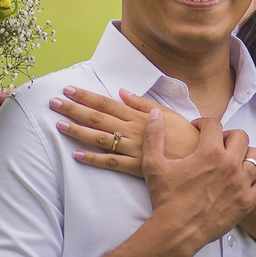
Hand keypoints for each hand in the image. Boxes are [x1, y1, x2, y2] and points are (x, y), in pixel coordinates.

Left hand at [50, 86, 198, 176]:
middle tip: (53, 102)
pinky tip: (77, 155)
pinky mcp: (136, 167)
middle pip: (98, 118)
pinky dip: (93, 159)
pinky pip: (111, 162)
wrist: (202, 160)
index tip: (68, 89)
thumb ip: (143, 103)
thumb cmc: (186, 136)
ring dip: (78, 131)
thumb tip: (121, 92)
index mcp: (139, 116)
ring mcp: (133, 149)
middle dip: (74, 109)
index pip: (107, 103)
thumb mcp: (167, 113)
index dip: (86, 96)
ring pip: (100, 138)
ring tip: (59, 125)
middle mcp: (133, 130)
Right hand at [140, 110, 255, 248]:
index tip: (199, 129)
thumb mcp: (154, 164)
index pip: (214, 125)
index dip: (204, 123)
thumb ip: (154, 136)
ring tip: (236, 156)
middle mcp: (230, 165)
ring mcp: (242, 183)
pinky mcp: (248, 201)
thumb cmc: (166, 199)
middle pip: (240, 136)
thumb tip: (155, 114)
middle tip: (218, 143)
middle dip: (228, 135)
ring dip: (247, 152)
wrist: (177, 231)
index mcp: (209, 153)